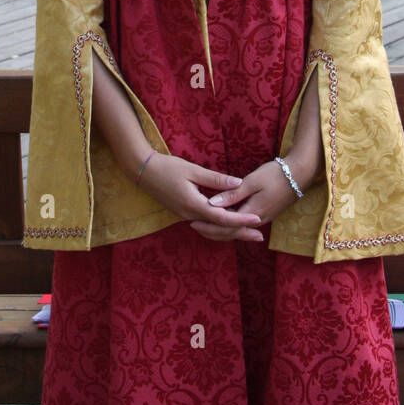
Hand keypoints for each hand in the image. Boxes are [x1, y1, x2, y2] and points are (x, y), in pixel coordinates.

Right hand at [138, 153, 263, 242]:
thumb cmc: (167, 167)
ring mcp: (186, 216)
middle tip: (260, 237)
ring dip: (231, 232)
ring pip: (213, 229)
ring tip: (249, 232)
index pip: (222, 218)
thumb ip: (216, 179)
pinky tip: (228, 223)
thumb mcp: (192, 170)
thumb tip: (238, 183)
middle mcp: (191, 215)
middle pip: (219, 230)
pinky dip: (219, 227)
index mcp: (194, 205)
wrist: (143, 171)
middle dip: (240, 233)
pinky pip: (206, 225)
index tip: (258, 220)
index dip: (241, 220)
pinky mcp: (184, 212)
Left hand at [197, 159, 300, 240]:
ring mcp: (263, 218)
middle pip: (231, 231)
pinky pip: (244, 224)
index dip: (209, 225)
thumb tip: (212, 204)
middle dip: (212, 230)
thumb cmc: (275, 174)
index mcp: (252, 212)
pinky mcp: (266, 214)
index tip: (193, 221)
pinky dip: (231, 224)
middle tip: (193, 225)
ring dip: (221, 228)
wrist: (300, 174)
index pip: (226, 225)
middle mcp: (258, 220)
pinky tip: (223, 218)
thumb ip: (232, 194)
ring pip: (237, 229)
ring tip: (204, 224)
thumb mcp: (252, 181)